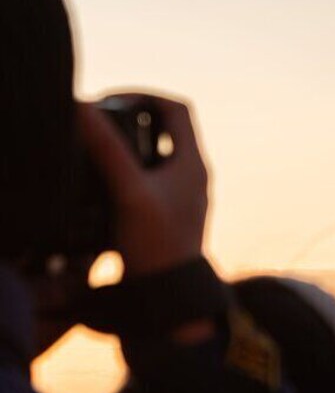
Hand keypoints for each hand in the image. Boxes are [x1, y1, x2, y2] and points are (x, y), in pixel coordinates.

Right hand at [78, 94, 208, 275]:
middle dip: (130, 120)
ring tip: (96, 149)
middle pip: (165, 129)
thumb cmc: (157, 246)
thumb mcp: (129, 192)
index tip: (110, 100)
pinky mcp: (168, 215)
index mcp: (193, 163)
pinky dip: (126, 173)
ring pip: (155, 156)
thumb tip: (84, 108)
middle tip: (98, 124)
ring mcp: (182, 196)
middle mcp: (192, 176)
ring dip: (126, 147)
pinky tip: (102, 183)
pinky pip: (148, 181)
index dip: (144, 95)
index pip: (177, 109)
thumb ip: (107, 150)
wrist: (169, 297)